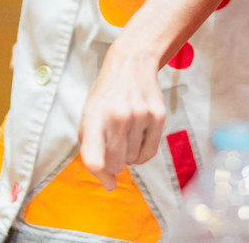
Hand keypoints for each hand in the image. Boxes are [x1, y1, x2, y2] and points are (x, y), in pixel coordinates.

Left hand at [78, 44, 165, 190]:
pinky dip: (143, 153)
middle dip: (114, 163)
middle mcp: (119, 117)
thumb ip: (91, 147)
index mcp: (95, 117)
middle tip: (114, 149)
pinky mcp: (159, 116)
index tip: (108, 183)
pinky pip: (151, 152)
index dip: (100, 176)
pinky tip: (138, 138)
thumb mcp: (89, 115)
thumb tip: (110, 183)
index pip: (94, 159)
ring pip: (134, 160)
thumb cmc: (107, 95)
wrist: (132, 64)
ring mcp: (141, 115)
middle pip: (116, 164)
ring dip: (129, 155)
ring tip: (126, 136)